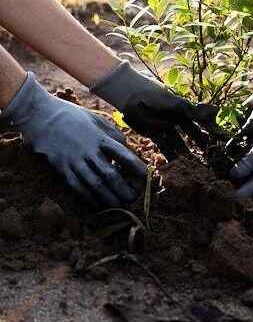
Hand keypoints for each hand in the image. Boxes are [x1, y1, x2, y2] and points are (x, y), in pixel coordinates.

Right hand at [1, 73, 146, 207]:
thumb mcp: (93, 118)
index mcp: (99, 137)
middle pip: (110, 174)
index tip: (144, 175)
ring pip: (95, 185)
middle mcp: (88, 151)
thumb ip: (110, 131)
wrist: (39, 116)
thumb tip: (124, 143)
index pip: (122, 154)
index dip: (134, 166)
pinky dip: (89, 198)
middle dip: (123, 188)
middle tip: (133, 198)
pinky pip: (78, 187)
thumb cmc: (69, 115)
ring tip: (120, 205)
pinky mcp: (62, 170)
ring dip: (109, 197)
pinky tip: (98, 205)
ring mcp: (74, 162)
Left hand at [90, 61, 216, 159]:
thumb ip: (194, 111)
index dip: (212, 132)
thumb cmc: (154, 95)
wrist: (130, 95)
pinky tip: (175, 166)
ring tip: (195, 167)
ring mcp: (165, 127)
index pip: (202, 122)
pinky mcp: (153, 134)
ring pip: (179, 143)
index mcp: (184, 110)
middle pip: (192, 135)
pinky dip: (169, 156)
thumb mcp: (175, 104)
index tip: (221, 143)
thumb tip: (217, 110)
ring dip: (186, 154)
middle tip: (211, 159)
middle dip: (201, 145)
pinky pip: (163, 146)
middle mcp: (177, 119)